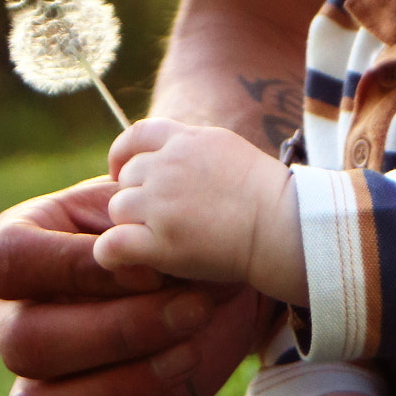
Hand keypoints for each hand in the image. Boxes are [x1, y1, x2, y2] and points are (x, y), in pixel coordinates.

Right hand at [0, 177, 267, 395]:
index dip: (74, 269)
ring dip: (119, 388)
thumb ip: (135, 204)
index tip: (151, 270)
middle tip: (192, 310)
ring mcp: (35, 384)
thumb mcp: (157, 205)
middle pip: (23, 343)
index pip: (7, 261)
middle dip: (118, 332)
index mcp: (17, 245)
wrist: (218, 281)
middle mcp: (10, 318)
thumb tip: (118, 203)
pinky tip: (177, 394)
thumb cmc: (174, 233)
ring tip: (187, 352)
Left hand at [96, 118, 306, 302]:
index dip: (123, 154)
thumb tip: (177, 156)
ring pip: (118, 209)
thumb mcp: (230, 151)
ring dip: (130, 225)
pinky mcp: (161, 242)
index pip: (137, 134)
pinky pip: (112, 245)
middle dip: (136, 197)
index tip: (122, 172)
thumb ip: (196, 150)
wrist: (285, 225)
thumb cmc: (268, 197)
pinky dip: (110, 254)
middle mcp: (169, 165)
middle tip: (155, 221)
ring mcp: (162, 202)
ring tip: (153, 241)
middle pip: (127, 177)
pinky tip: (122, 261)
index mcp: (187, 140)